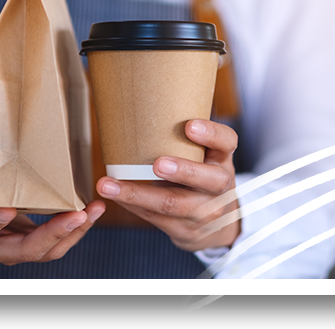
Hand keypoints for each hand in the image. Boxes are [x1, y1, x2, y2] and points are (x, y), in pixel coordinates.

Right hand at [0, 161, 105, 265]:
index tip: (6, 209)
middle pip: (23, 251)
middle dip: (52, 234)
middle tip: (76, 215)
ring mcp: (10, 249)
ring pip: (44, 251)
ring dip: (72, 233)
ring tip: (93, 211)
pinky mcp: (27, 242)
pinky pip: (53, 242)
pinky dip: (73, 229)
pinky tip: (90, 211)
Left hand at [95, 119, 240, 251]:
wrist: (216, 222)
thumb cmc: (200, 175)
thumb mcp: (205, 156)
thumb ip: (185, 139)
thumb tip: (139, 105)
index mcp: (222, 159)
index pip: (226, 142)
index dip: (211, 134)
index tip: (190, 125)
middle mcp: (219, 186)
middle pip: (208, 179)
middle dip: (183, 171)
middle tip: (157, 164)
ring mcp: (204, 211)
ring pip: (173, 204)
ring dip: (138, 194)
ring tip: (108, 185)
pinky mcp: (185, 229)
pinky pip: (155, 217)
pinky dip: (132, 204)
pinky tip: (113, 195)